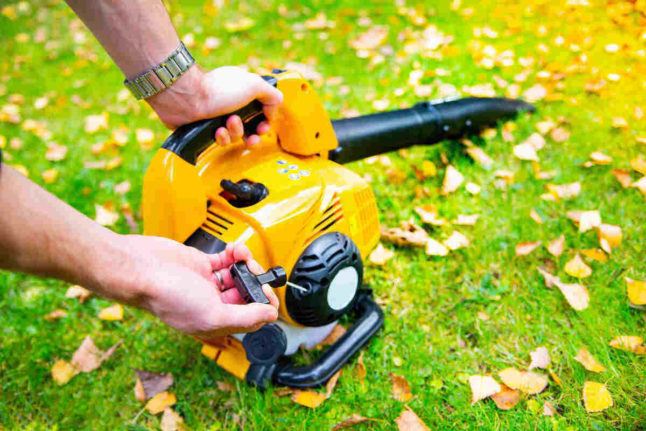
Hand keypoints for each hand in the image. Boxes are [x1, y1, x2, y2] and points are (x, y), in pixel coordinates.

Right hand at [109, 235, 278, 342]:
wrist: (140, 268)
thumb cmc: (166, 295)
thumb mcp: (212, 313)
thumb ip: (245, 316)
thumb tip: (270, 316)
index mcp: (215, 323)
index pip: (251, 319)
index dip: (263, 306)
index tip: (265, 292)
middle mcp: (212, 305)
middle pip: (247, 295)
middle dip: (255, 281)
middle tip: (254, 272)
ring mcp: (207, 284)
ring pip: (239, 275)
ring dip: (246, 263)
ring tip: (242, 256)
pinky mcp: (202, 265)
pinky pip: (227, 260)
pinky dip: (235, 254)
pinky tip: (234, 250)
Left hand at [146, 65, 282, 145]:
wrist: (186, 100)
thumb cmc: (217, 90)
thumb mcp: (254, 85)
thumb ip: (272, 94)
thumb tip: (275, 107)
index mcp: (245, 91)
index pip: (263, 110)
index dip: (266, 120)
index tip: (264, 124)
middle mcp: (233, 103)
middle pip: (252, 127)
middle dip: (254, 133)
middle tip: (253, 135)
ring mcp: (220, 117)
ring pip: (238, 136)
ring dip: (236, 132)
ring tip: (229, 123)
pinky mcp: (208, 129)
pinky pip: (222, 141)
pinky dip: (222, 137)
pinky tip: (217, 131)